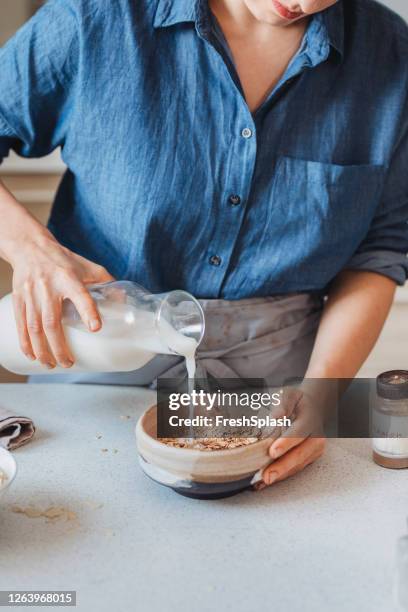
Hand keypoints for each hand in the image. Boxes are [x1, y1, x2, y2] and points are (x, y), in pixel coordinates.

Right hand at [11, 235, 113, 368]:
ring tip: (51, 365)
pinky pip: (20, 324)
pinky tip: (32, 355)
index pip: (80, 295)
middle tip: (68, 363)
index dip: (88, 311)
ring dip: (42, 349)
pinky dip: (25, 342)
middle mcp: (48, 286)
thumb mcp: (87, 266)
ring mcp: (31, 293)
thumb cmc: (63, 259)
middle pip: (51, 321)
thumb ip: (106, 282)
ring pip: (34, 327)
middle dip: (59, 346)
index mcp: (69, 278)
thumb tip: (123, 302)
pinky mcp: (19, 298)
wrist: (30, 247)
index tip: (95, 328)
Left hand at [254, 385, 326, 489]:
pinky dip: (281, 477)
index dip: (286, 443)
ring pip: (297, 465)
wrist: (313, 408)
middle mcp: (316, 438)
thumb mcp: (290, 394)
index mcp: (310, 420)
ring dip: (280, 475)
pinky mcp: (309, 459)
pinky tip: (264, 483)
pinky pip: (295, 469)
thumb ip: (283, 404)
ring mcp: (314, 451)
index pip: (298, 433)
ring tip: (262, 482)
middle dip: (282, 467)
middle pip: (299, 454)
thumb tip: (274, 417)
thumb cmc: (297, 401)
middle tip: (266, 476)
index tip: (272, 451)